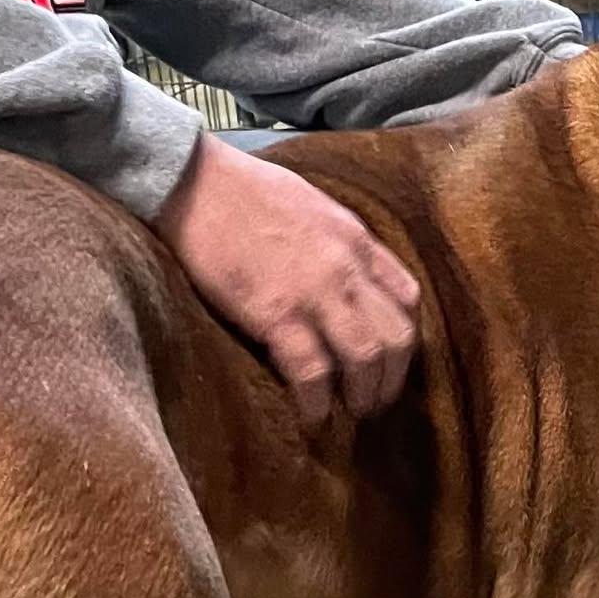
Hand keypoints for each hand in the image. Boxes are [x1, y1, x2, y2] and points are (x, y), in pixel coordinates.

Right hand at [155, 134, 420, 426]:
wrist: (192, 181)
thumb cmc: (243, 191)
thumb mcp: (312, 207)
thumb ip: (338, 245)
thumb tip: (345, 280)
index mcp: (356, 240)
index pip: (406, 297)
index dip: (404, 338)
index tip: (390, 361)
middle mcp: (346, 267)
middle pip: (397, 336)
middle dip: (392, 378)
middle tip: (374, 400)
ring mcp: (315, 291)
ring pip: (365, 357)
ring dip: (363, 395)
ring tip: (350, 414)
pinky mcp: (277, 314)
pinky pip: (313, 371)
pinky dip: (317, 402)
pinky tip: (312, 416)